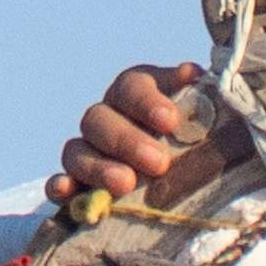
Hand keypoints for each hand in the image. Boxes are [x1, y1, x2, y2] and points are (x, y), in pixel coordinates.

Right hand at [54, 61, 205, 204]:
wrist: (190, 176)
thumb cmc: (199, 140)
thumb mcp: (205, 118)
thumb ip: (201, 99)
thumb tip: (193, 75)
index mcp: (135, 94)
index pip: (132, 88)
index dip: (147, 102)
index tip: (170, 121)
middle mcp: (107, 117)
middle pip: (99, 120)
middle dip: (126, 141)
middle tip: (158, 163)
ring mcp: (88, 151)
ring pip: (76, 150)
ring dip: (97, 167)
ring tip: (125, 185)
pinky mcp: (78, 185)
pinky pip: (60, 183)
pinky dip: (61, 186)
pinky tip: (65, 190)